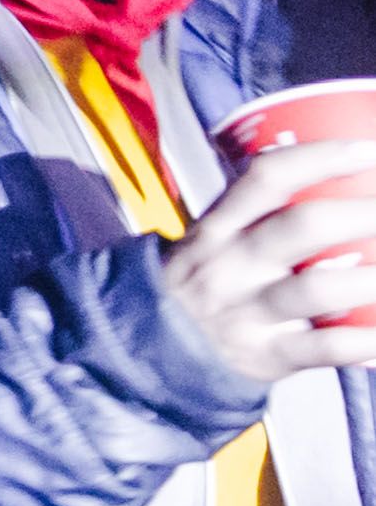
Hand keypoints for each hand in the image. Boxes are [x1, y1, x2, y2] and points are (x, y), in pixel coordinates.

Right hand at [156, 141, 375, 385]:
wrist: (152, 350)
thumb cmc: (206, 285)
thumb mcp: (212, 242)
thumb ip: (261, 215)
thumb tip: (339, 181)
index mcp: (218, 229)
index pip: (266, 178)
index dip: (320, 158)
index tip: (367, 149)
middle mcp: (231, 266)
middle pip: (301, 227)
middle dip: (363, 214)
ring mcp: (248, 313)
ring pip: (318, 288)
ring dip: (372, 279)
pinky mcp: (266, 356)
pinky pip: (325, 347)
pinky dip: (367, 340)